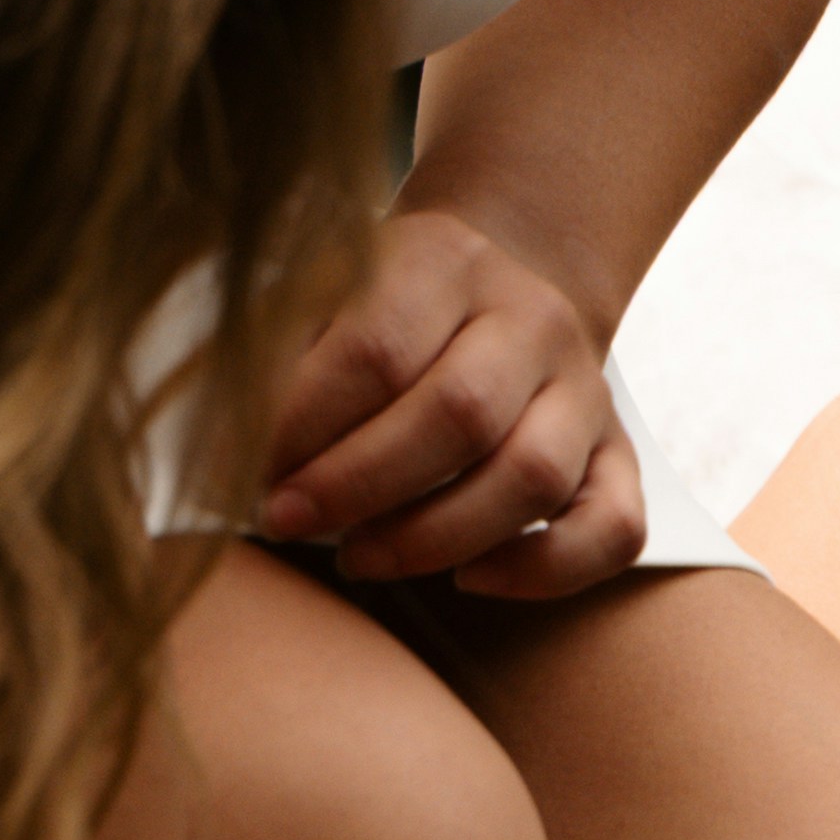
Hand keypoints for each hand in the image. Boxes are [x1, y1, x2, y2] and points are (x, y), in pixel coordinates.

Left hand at [259, 197, 646, 604]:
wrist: (501, 275)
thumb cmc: (383, 305)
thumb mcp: (325, 292)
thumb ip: (278, 355)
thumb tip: (222, 447)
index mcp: (447, 260)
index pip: (378, 347)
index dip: (306, 423)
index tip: (254, 469)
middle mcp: (531, 319)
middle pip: (459, 413)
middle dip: (357, 485)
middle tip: (287, 521)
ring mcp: (584, 389)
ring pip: (532, 475)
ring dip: (432, 536)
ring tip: (358, 557)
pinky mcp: (617, 452)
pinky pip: (612, 525)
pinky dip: (545, 570)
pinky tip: (470, 578)